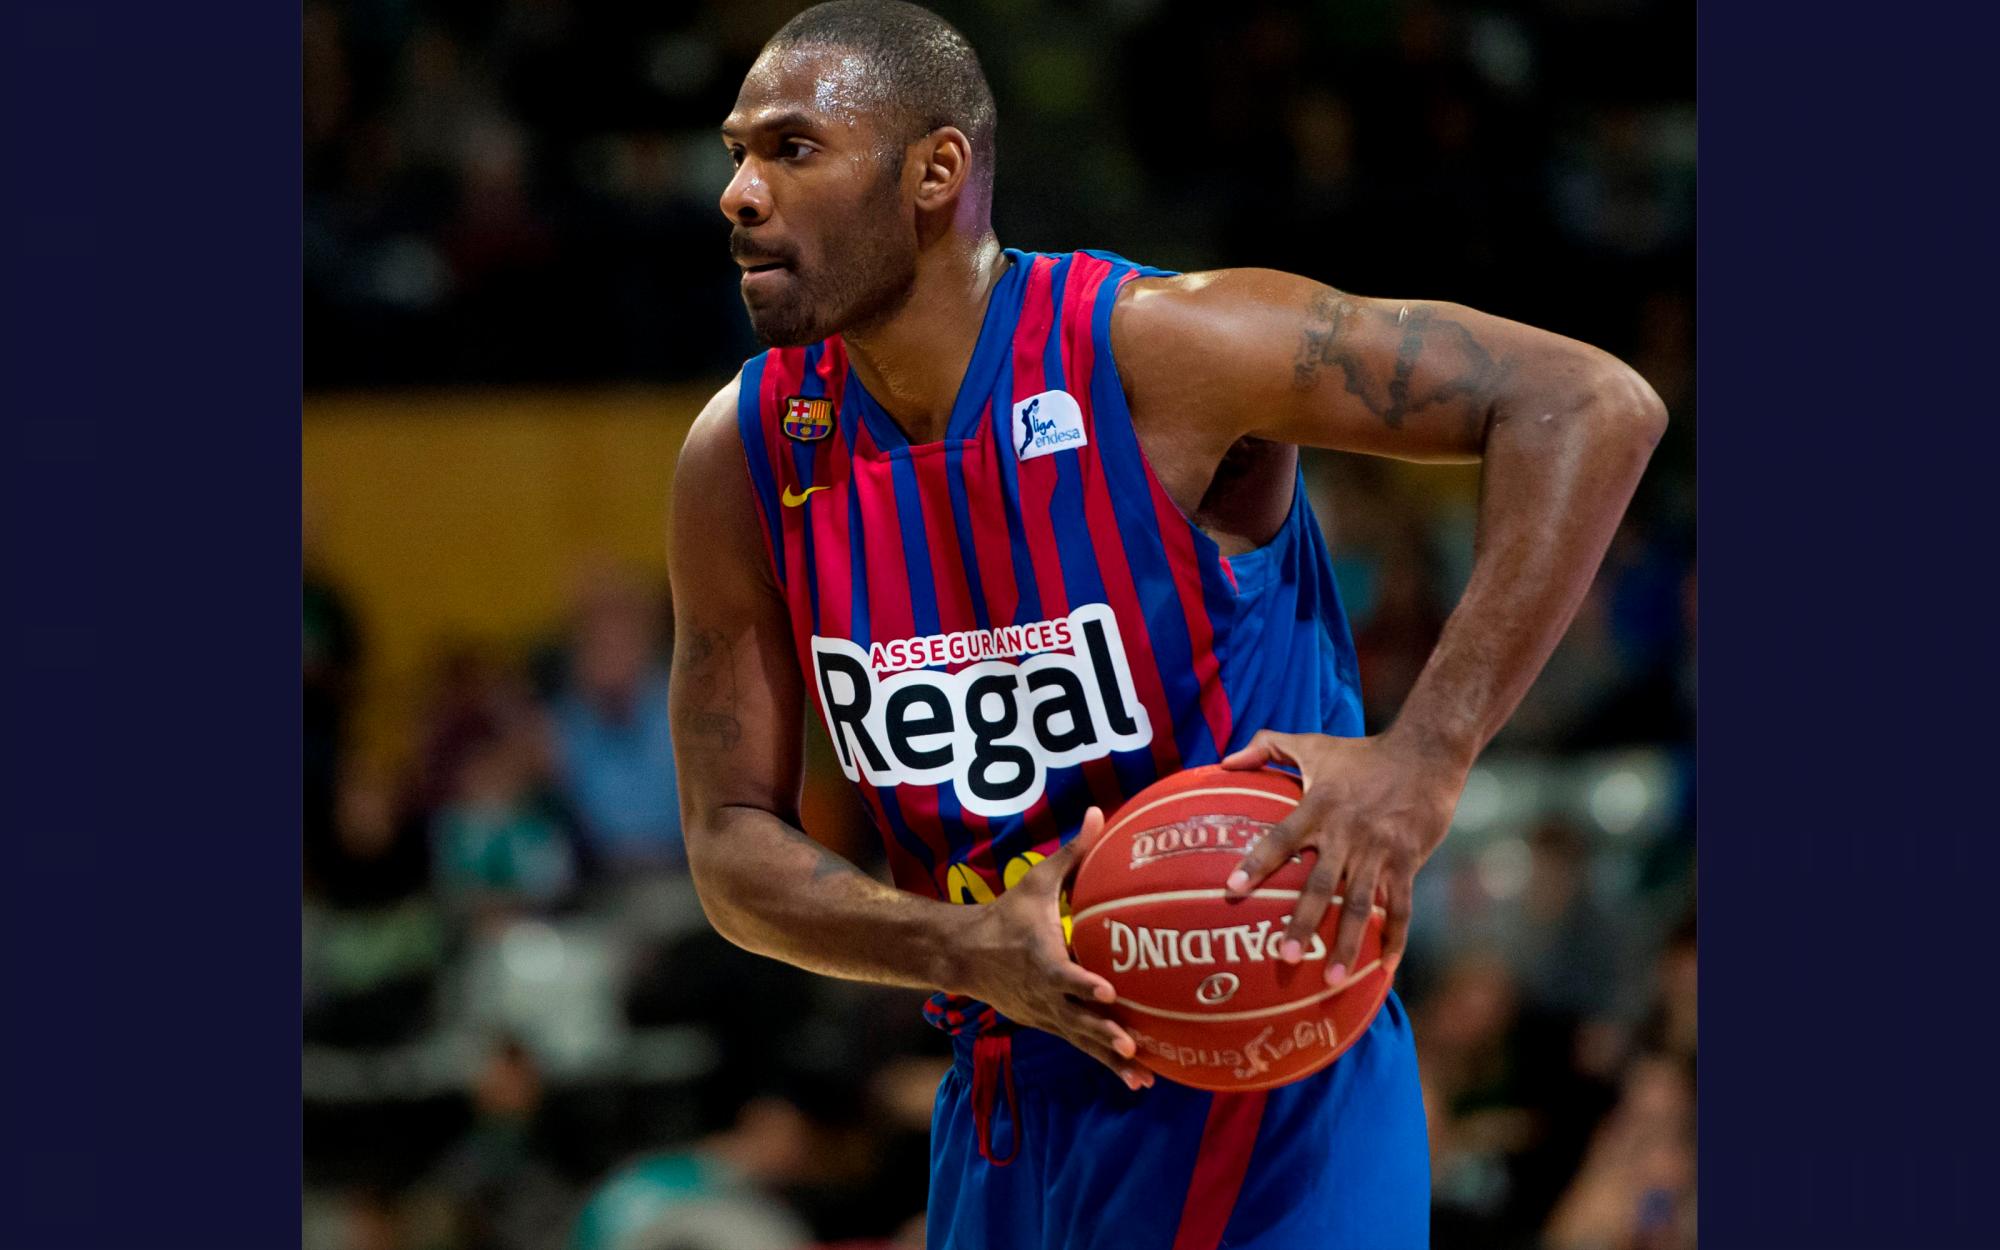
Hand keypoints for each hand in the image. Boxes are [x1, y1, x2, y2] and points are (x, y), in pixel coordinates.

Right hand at [950, 807, 1154, 1089]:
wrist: (965, 955)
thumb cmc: (1008, 913)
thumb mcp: (1037, 882)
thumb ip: (1073, 853)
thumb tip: (1099, 813)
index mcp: (1040, 957)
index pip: (1062, 974)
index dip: (1083, 984)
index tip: (1107, 990)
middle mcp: (1044, 993)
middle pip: (1076, 1017)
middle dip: (1102, 1033)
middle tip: (1130, 1045)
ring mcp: (1047, 1014)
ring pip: (1082, 1041)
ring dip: (1111, 1061)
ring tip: (1142, 1079)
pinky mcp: (1051, 1025)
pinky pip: (1082, 1047)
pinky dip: (1107, 1065)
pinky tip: (1139, 1081)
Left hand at [1220, 729, 1466, 985]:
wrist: (1427, 752)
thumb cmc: (1363, 752)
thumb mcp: (1313, 743)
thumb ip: (1266, 746)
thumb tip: (1224, 762)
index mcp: (1320, 805)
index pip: (1281, 837)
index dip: (1257, 862)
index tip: (1232, 888)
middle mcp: (1347, 832)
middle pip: (1321, 884)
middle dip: (1302, 922)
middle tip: (1283, 957)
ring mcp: (1380, 850)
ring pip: (1360, 904)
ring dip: (1347, 943)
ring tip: (1330, 979)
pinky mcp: (1408, 860)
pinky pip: (1400, 905)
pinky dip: (1394, 937)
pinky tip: (1384, 967)